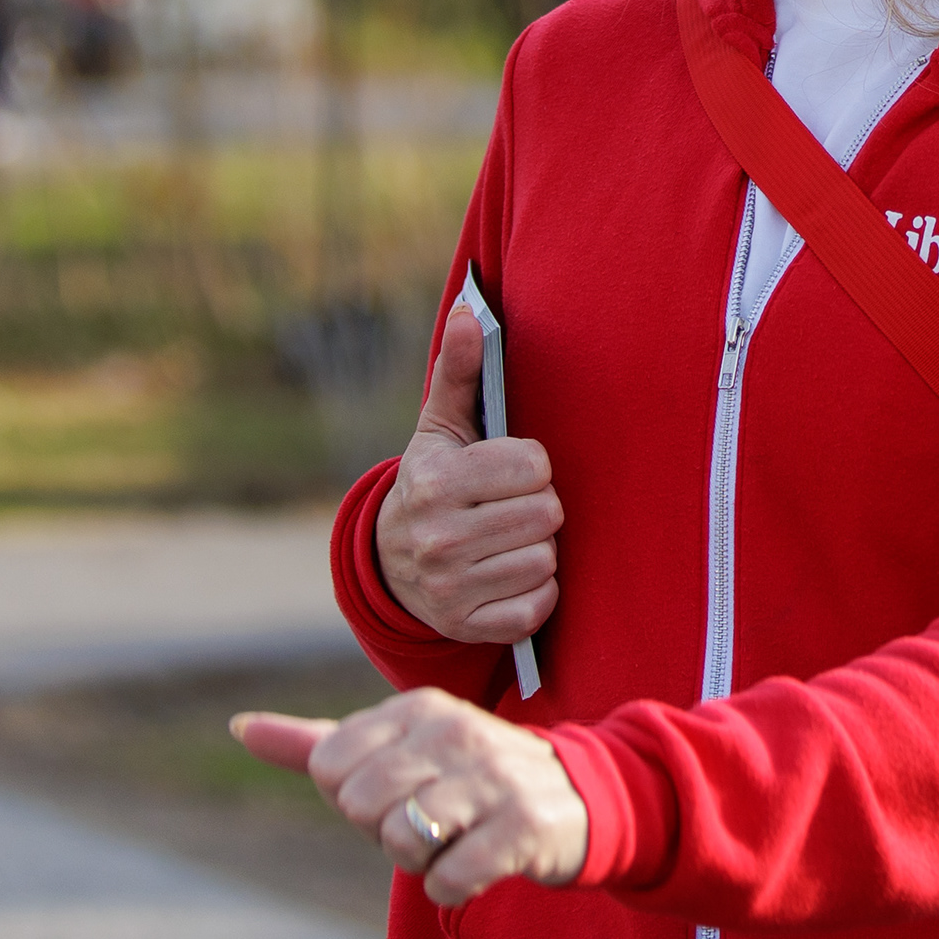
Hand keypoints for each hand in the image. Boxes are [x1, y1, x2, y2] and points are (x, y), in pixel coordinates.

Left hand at [233, 688, 588, 906]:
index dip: (353, 800)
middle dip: (384, 832)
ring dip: (421, 860)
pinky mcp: (522, 826)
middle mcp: (455, 731)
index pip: (329, 766)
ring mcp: (492, 776)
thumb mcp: (398, 750)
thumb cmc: (469, 778)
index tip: (400, 795)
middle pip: (359, 806)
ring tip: (457, 838)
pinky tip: (479, 865)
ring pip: (400, 841)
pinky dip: (453, 887)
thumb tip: (238, 727)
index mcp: (417, 708)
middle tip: (431, 822)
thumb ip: (317, 744)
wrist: (581, 799)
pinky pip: (447, 878)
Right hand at [376, 306, 560, 645]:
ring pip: (545, 559)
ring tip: (507, 539)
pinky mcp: (469, 626)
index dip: (531, 465)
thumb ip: (460, 371)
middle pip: (546, 514)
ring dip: (537, 548)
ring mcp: (451, 589)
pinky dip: (535, 592)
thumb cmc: (434, 482)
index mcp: (434, 483)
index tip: (509, 469)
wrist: (391, 567)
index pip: (532, 466)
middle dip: (538, 506)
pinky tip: (508, 575)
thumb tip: (472, 312)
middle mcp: (437, 539)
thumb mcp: (440, 429)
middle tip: (511, 507)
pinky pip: (538, 605)